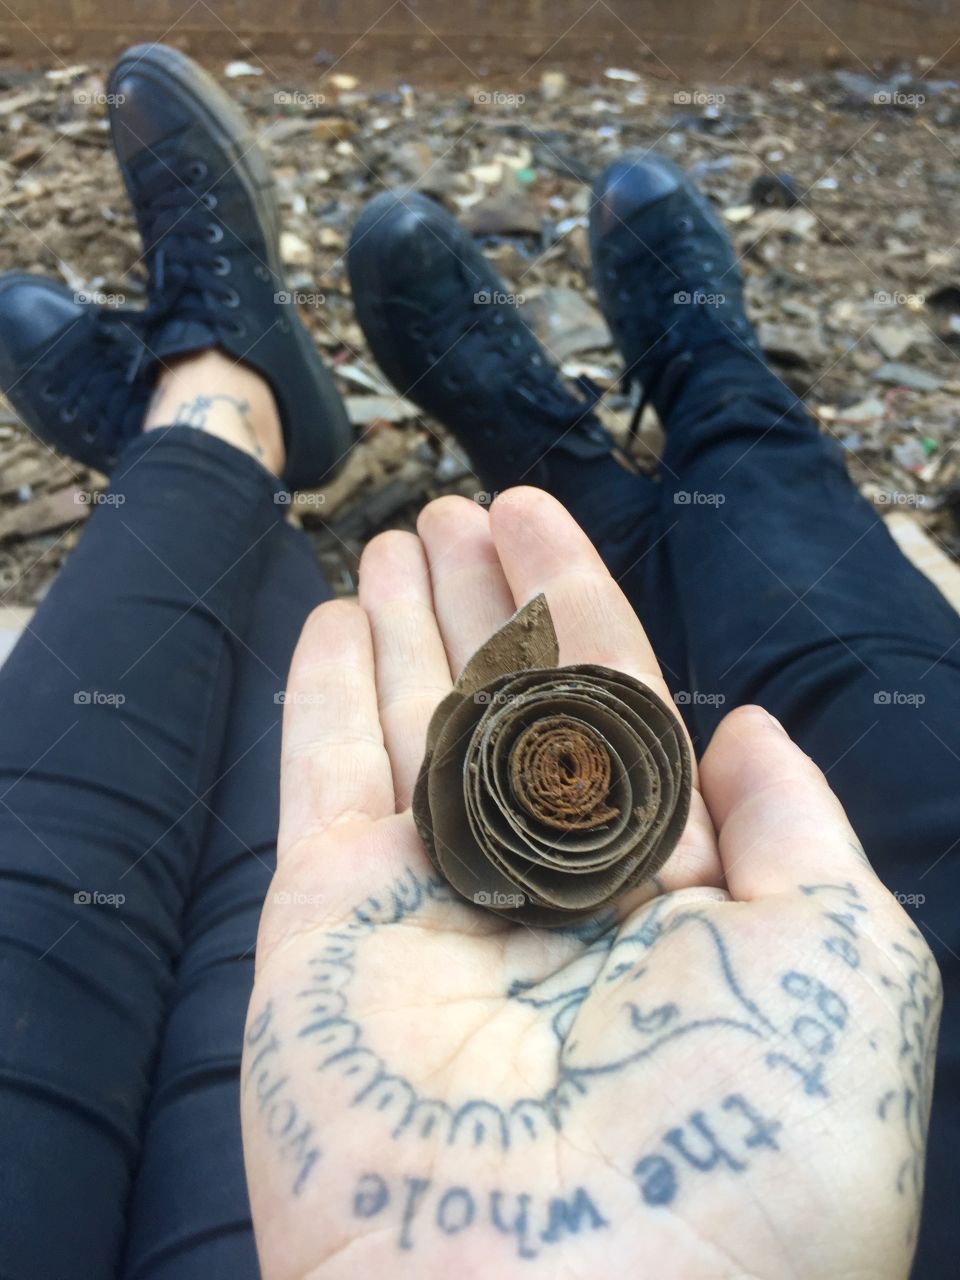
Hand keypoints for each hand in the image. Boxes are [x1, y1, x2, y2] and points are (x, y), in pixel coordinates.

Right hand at [242, 488, 939, 1279]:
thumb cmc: (751, 1172)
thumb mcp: (844, 975)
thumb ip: (797, 835)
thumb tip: (744, 730)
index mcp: (663, 892)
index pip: (612, 708)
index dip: (575, 603)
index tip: (533, 517)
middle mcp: (546, 891)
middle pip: (507, 707)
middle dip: (484, 605)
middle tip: (456, 512)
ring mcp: (432, 909)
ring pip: (414, 728)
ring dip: (403, 629)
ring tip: (395, 536)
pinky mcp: (330, 936)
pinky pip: (324, 785)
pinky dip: (321, 698)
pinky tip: (330, 619)